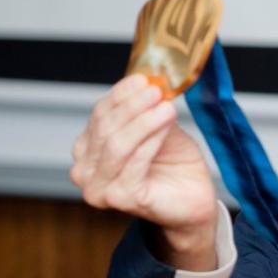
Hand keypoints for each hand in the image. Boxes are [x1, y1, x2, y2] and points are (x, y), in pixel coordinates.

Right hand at [70, 74, 218, 267]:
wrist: (193, 199)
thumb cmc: (173, 164)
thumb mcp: (157, 128)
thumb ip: (146, 108)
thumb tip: (147, 81)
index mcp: (88, 149)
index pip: (99, 115)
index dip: (121, 94)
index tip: (144, 79)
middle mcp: (84, 170)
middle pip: (106, 128)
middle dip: (133, 106)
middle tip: (157, 90)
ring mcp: (98, 187)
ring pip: (117, 144)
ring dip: (143, 122)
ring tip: (166, 107)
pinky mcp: (119, 198)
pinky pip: (134, 163)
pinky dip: (150, 141)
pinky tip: (166, 127)